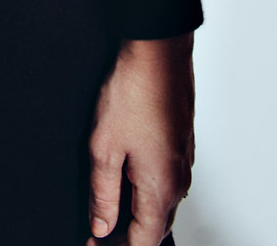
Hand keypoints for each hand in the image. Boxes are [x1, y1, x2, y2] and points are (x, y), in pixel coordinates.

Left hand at [87, 35, 193, 244]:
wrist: (159, 50)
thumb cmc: (135, 90)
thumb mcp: (104, 146)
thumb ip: (102, 194)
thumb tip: (100, 226)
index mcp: (161, 188)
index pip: (143, 243)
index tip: (93, 245)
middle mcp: (179, 181)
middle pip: (155, 229)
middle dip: (127, 238)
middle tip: (98, 232)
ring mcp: (184, 162)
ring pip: (163, 205)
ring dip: (138, 215)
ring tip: (108, 209)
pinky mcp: (182, 144)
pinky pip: (167, 182)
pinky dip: (147, 192)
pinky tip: (127, 179)